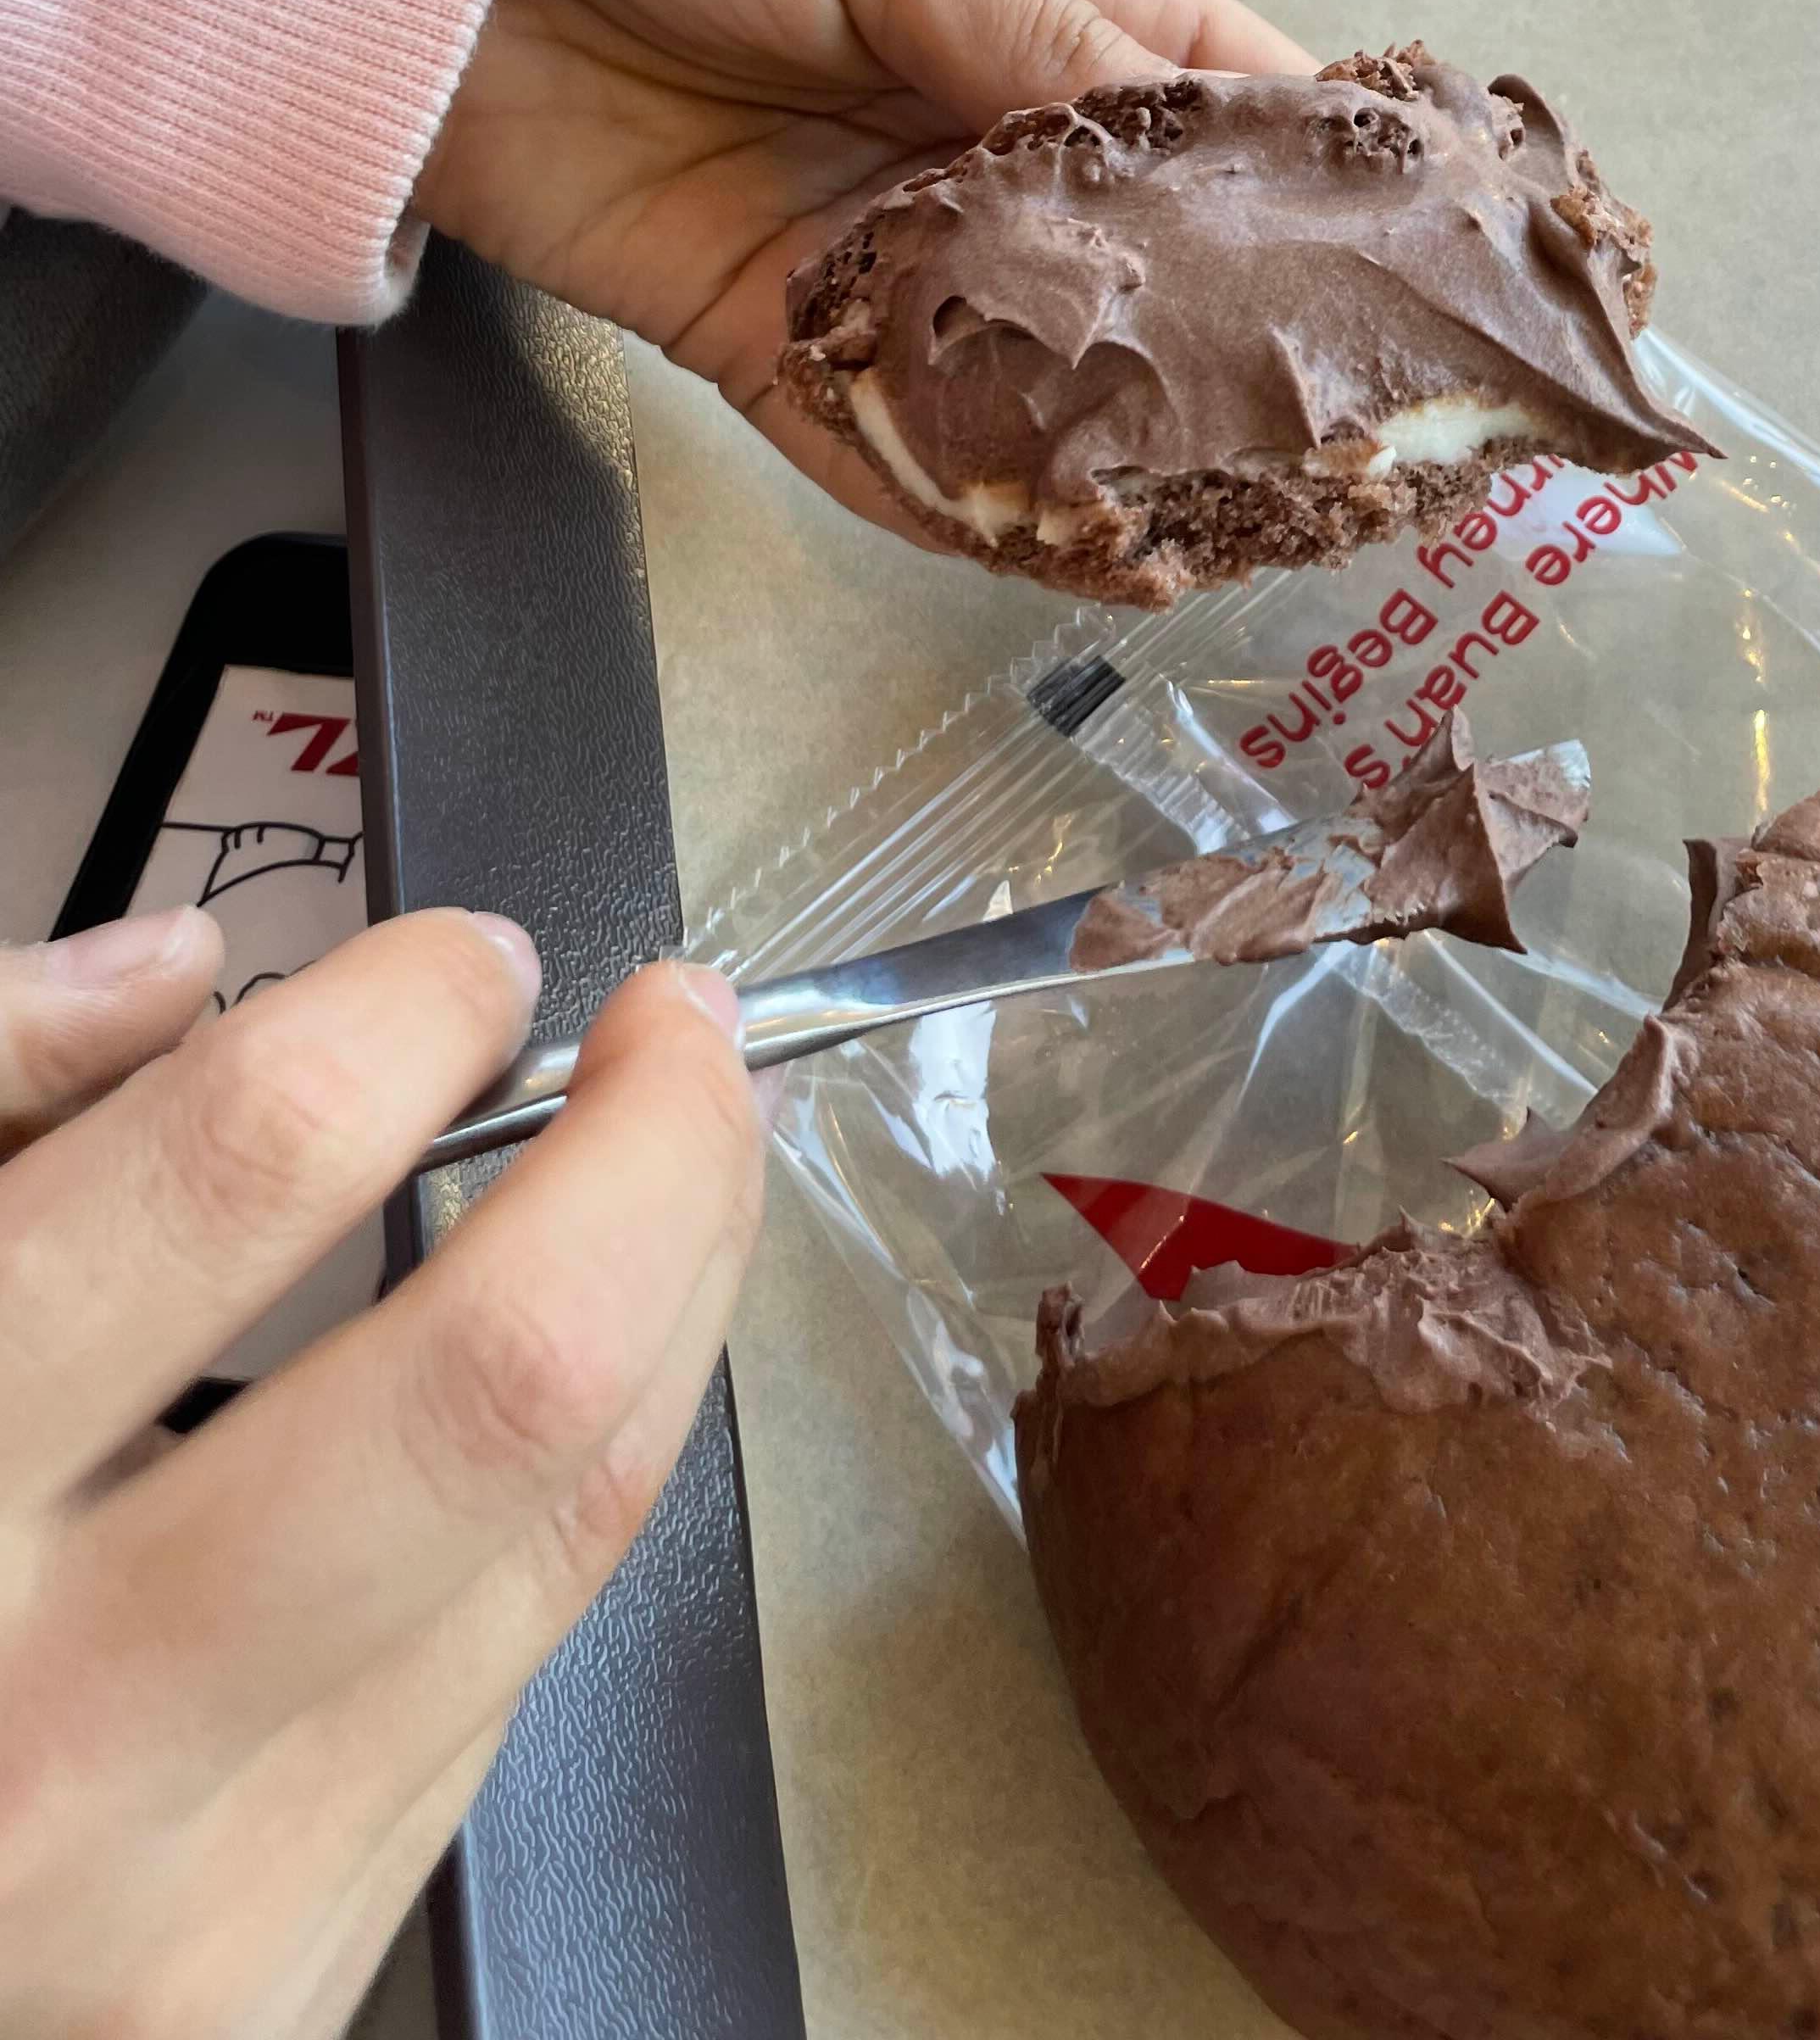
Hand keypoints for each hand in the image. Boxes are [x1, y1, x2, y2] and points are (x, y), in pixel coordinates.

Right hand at [0, 903, 766, 2039]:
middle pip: (504, 1376)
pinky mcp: (272, 1992)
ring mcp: (194, 1898)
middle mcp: (60, 1729)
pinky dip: (557, 1499)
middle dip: (658, 1153)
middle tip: (679, 1028)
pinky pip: (498, 1685)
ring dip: (673, 1304)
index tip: (472, 960)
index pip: (249, 1167)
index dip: (408, 1010)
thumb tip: (177, 978)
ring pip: (571, 1532)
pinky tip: (551, 1395)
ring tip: (680, 1166)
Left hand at [419, 0, 1307, 543]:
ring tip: (1225, 522)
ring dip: (1113, 448)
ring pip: (1034, 375)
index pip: (1230, 111)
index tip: (1432, 286)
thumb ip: (1048, 32)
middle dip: (1239, 355)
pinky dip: (959, 497)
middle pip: (1149, 270)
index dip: (1330, 197)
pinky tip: (1051, 548)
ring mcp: (880, 241)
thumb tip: (1234, 147)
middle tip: (1348, 446)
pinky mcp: (766, 331)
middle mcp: (981, 127)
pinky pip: (883, 438)